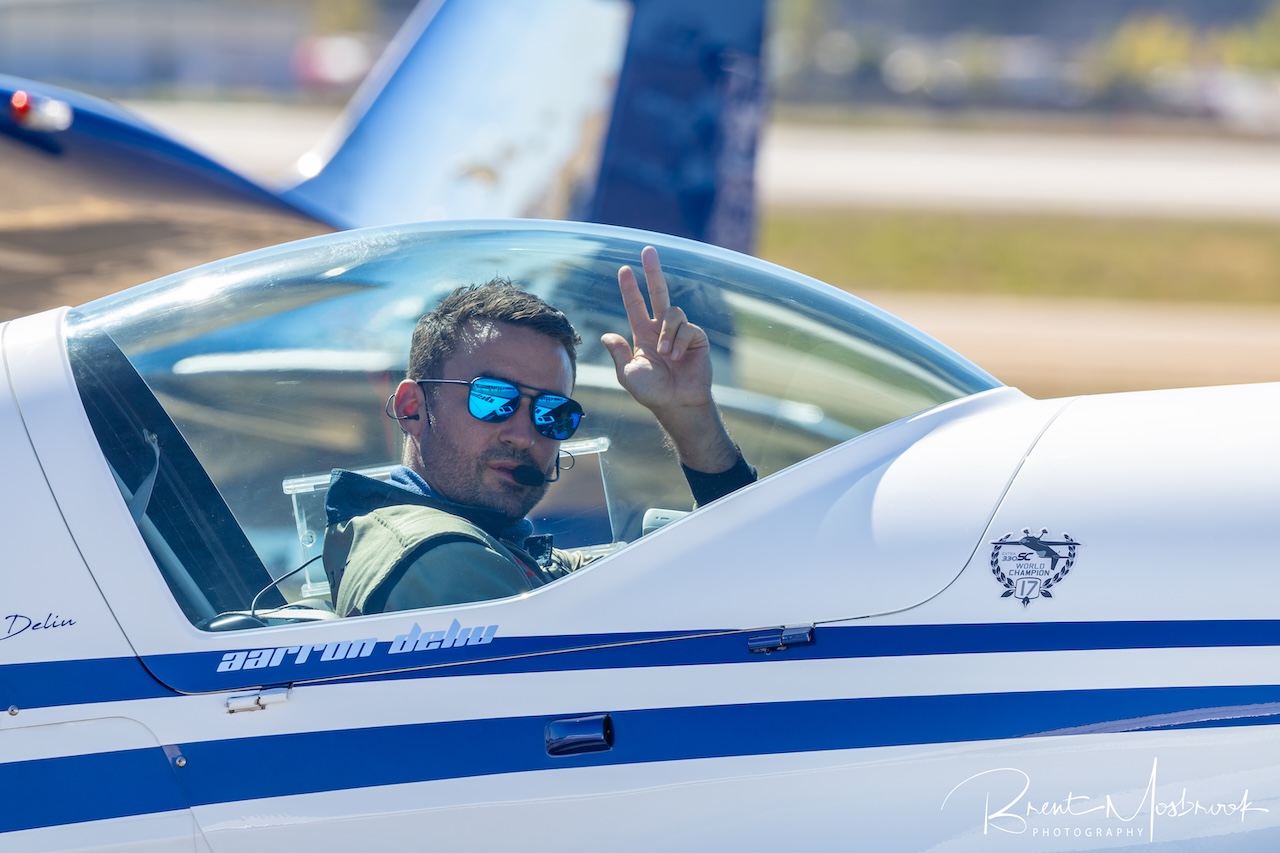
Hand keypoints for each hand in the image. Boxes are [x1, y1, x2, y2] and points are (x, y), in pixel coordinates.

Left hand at [601, 246, 713, 415]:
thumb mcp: (628, 374)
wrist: (677, 403)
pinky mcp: (696, 338)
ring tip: (666, 355)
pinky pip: (688, 328)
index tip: (624, 269)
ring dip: (667, 333)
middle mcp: (661, 329)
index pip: (635, 305)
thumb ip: (618, 353)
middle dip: (653, 271)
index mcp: (643, 334)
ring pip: (673, 312)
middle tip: (648, 250)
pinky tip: (677, 358)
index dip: (630, 288)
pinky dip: (679, 342)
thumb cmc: (652, 392)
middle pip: (658, 293)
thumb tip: (606, 334)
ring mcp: (680, 332)